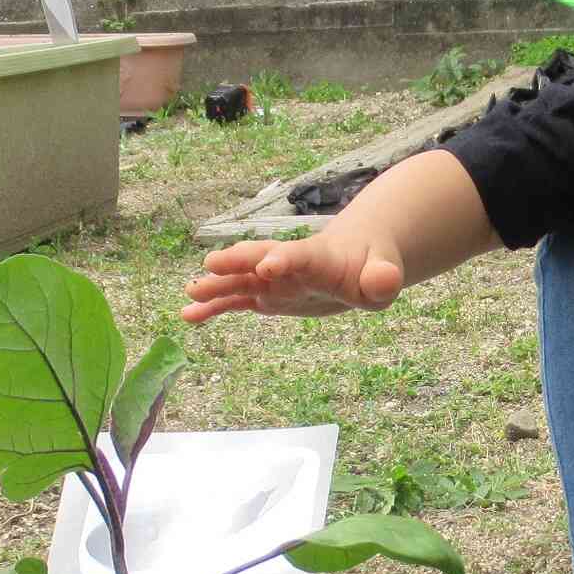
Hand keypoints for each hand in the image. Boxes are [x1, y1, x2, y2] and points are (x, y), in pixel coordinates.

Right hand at [182, 230, 405, 322]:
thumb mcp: (384, 274)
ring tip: (189, 295)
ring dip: (216, 287)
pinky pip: (237, 301)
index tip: (267, 266)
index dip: (284, 259)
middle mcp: (289, 265)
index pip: (299, 256)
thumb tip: (383, 283)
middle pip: (260, 259)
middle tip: (211, 265)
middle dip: (238, 262)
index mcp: (318, 257)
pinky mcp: (267, 294)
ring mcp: (274, 279)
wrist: (358, 257)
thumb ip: (382, 278)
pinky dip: (215, 308)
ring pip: (241, 281)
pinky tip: (189, 317)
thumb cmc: (372, 266)